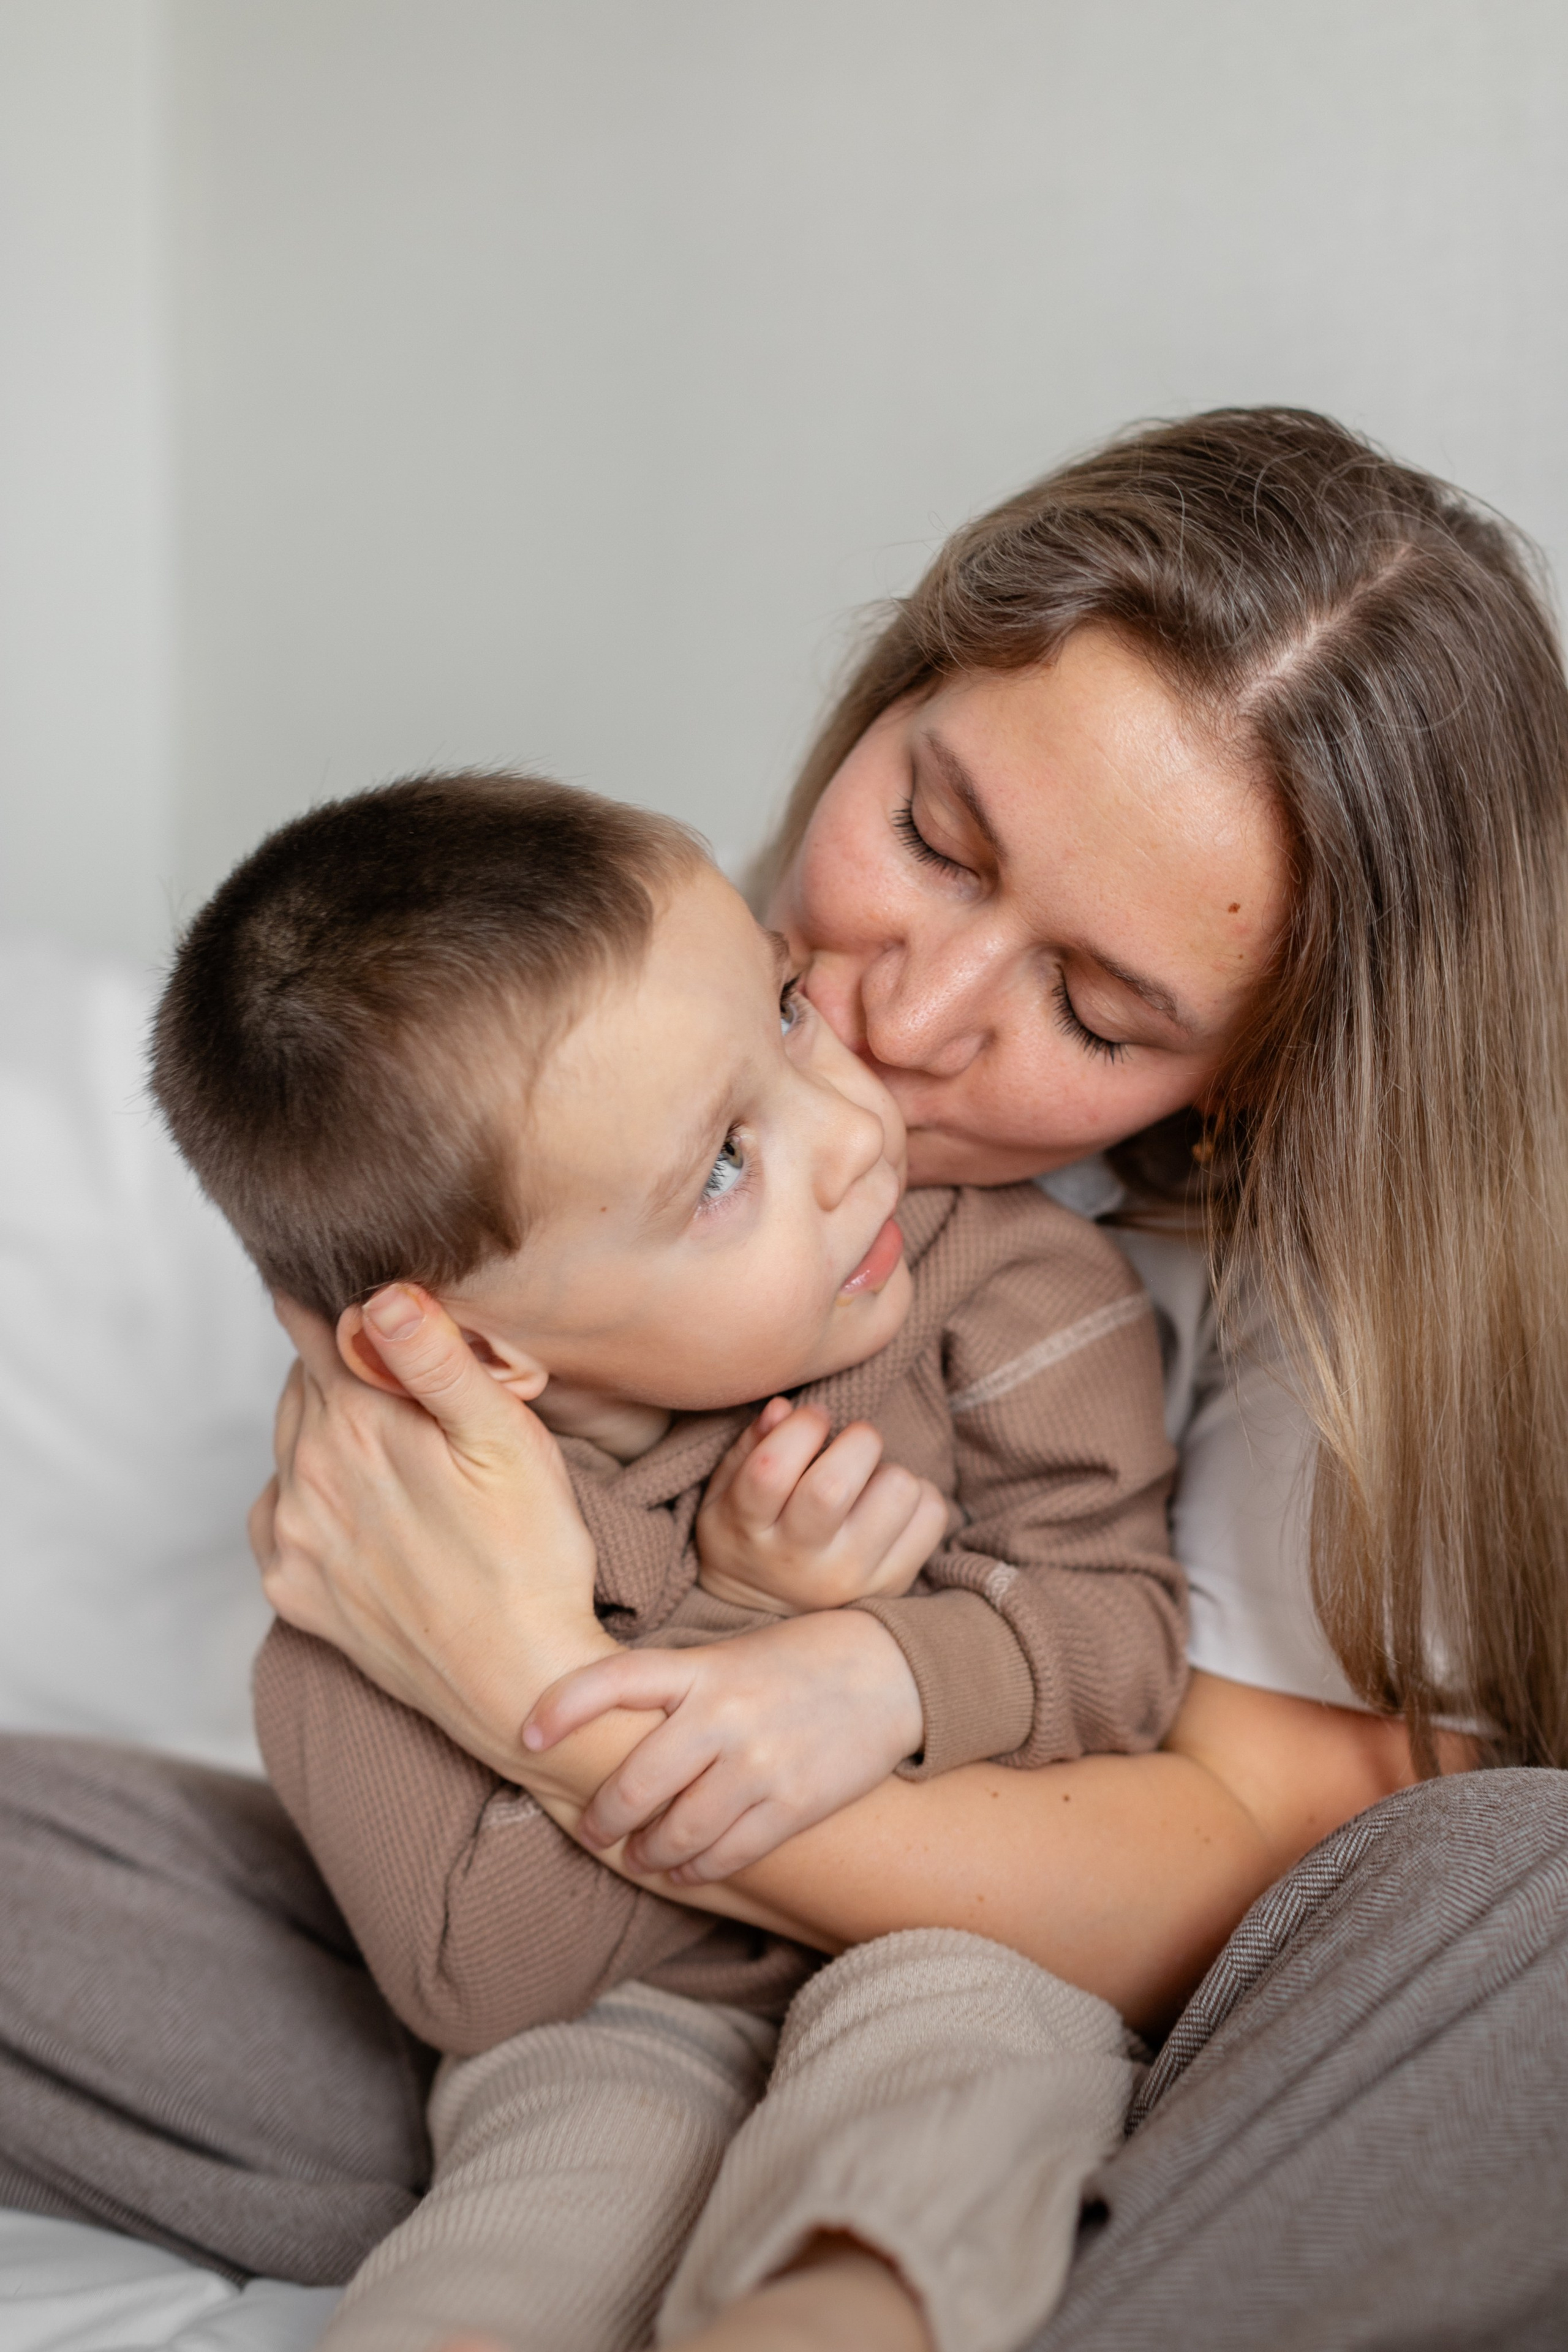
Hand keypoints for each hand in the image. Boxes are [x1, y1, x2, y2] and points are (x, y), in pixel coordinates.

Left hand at [249, 1283, 610, 1774]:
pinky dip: (303, 1496)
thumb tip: (383, 1295)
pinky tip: (351, 1502)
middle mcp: (306, 1474)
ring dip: (322, 1427)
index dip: (340, 1301)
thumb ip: (437, 1358)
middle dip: (341, 1364)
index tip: (360, 1289)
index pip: (316, 1328)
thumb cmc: (531, 1554)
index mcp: (356, 1422)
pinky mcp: (294, 1592)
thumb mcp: (506, 1437)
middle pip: (302, 1384)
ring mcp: (293, 1538)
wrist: (518, 1684)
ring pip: (289, 1446)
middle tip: (394, 1363)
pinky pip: (276, 1518)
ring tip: (380, 1432)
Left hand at [522, 1610, 924, 1880]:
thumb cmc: (796, 1660)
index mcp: (703, 1667)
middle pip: (636, 1781)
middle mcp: (724, 1714)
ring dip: (647, 1853)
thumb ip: (677, 1688)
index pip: (615, 1680)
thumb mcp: (731, 1655)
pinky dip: (696, 1870)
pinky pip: (727, 1853)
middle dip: (603, 1816)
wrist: (890, 1671)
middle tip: (591, 1827)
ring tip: (638, 1856)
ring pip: (677, 1830)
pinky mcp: (793, 1803)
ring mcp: (759, 1762)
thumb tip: (607, 1732)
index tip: (526, 1734)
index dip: (563, 1707)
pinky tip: (684, 1872)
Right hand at [695, 1399, 949, 1614]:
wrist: (771, 1617)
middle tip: (852, 1442)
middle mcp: (801, 1560)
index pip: (771, 1470)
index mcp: (750, 1530)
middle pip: (836, 1485)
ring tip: (869, 1481)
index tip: (813, 1418)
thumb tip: (784, 1407)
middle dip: (857, 1440)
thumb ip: (750, 1447)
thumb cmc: (749, 1535)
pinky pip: (933, 1516)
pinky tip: (890, 1504)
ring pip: (898, 1491)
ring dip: (890, 1470)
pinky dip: (921, 1497)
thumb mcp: (725, 1495)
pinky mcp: (893, 1584)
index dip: (799, 1427)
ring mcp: (851, 1576)